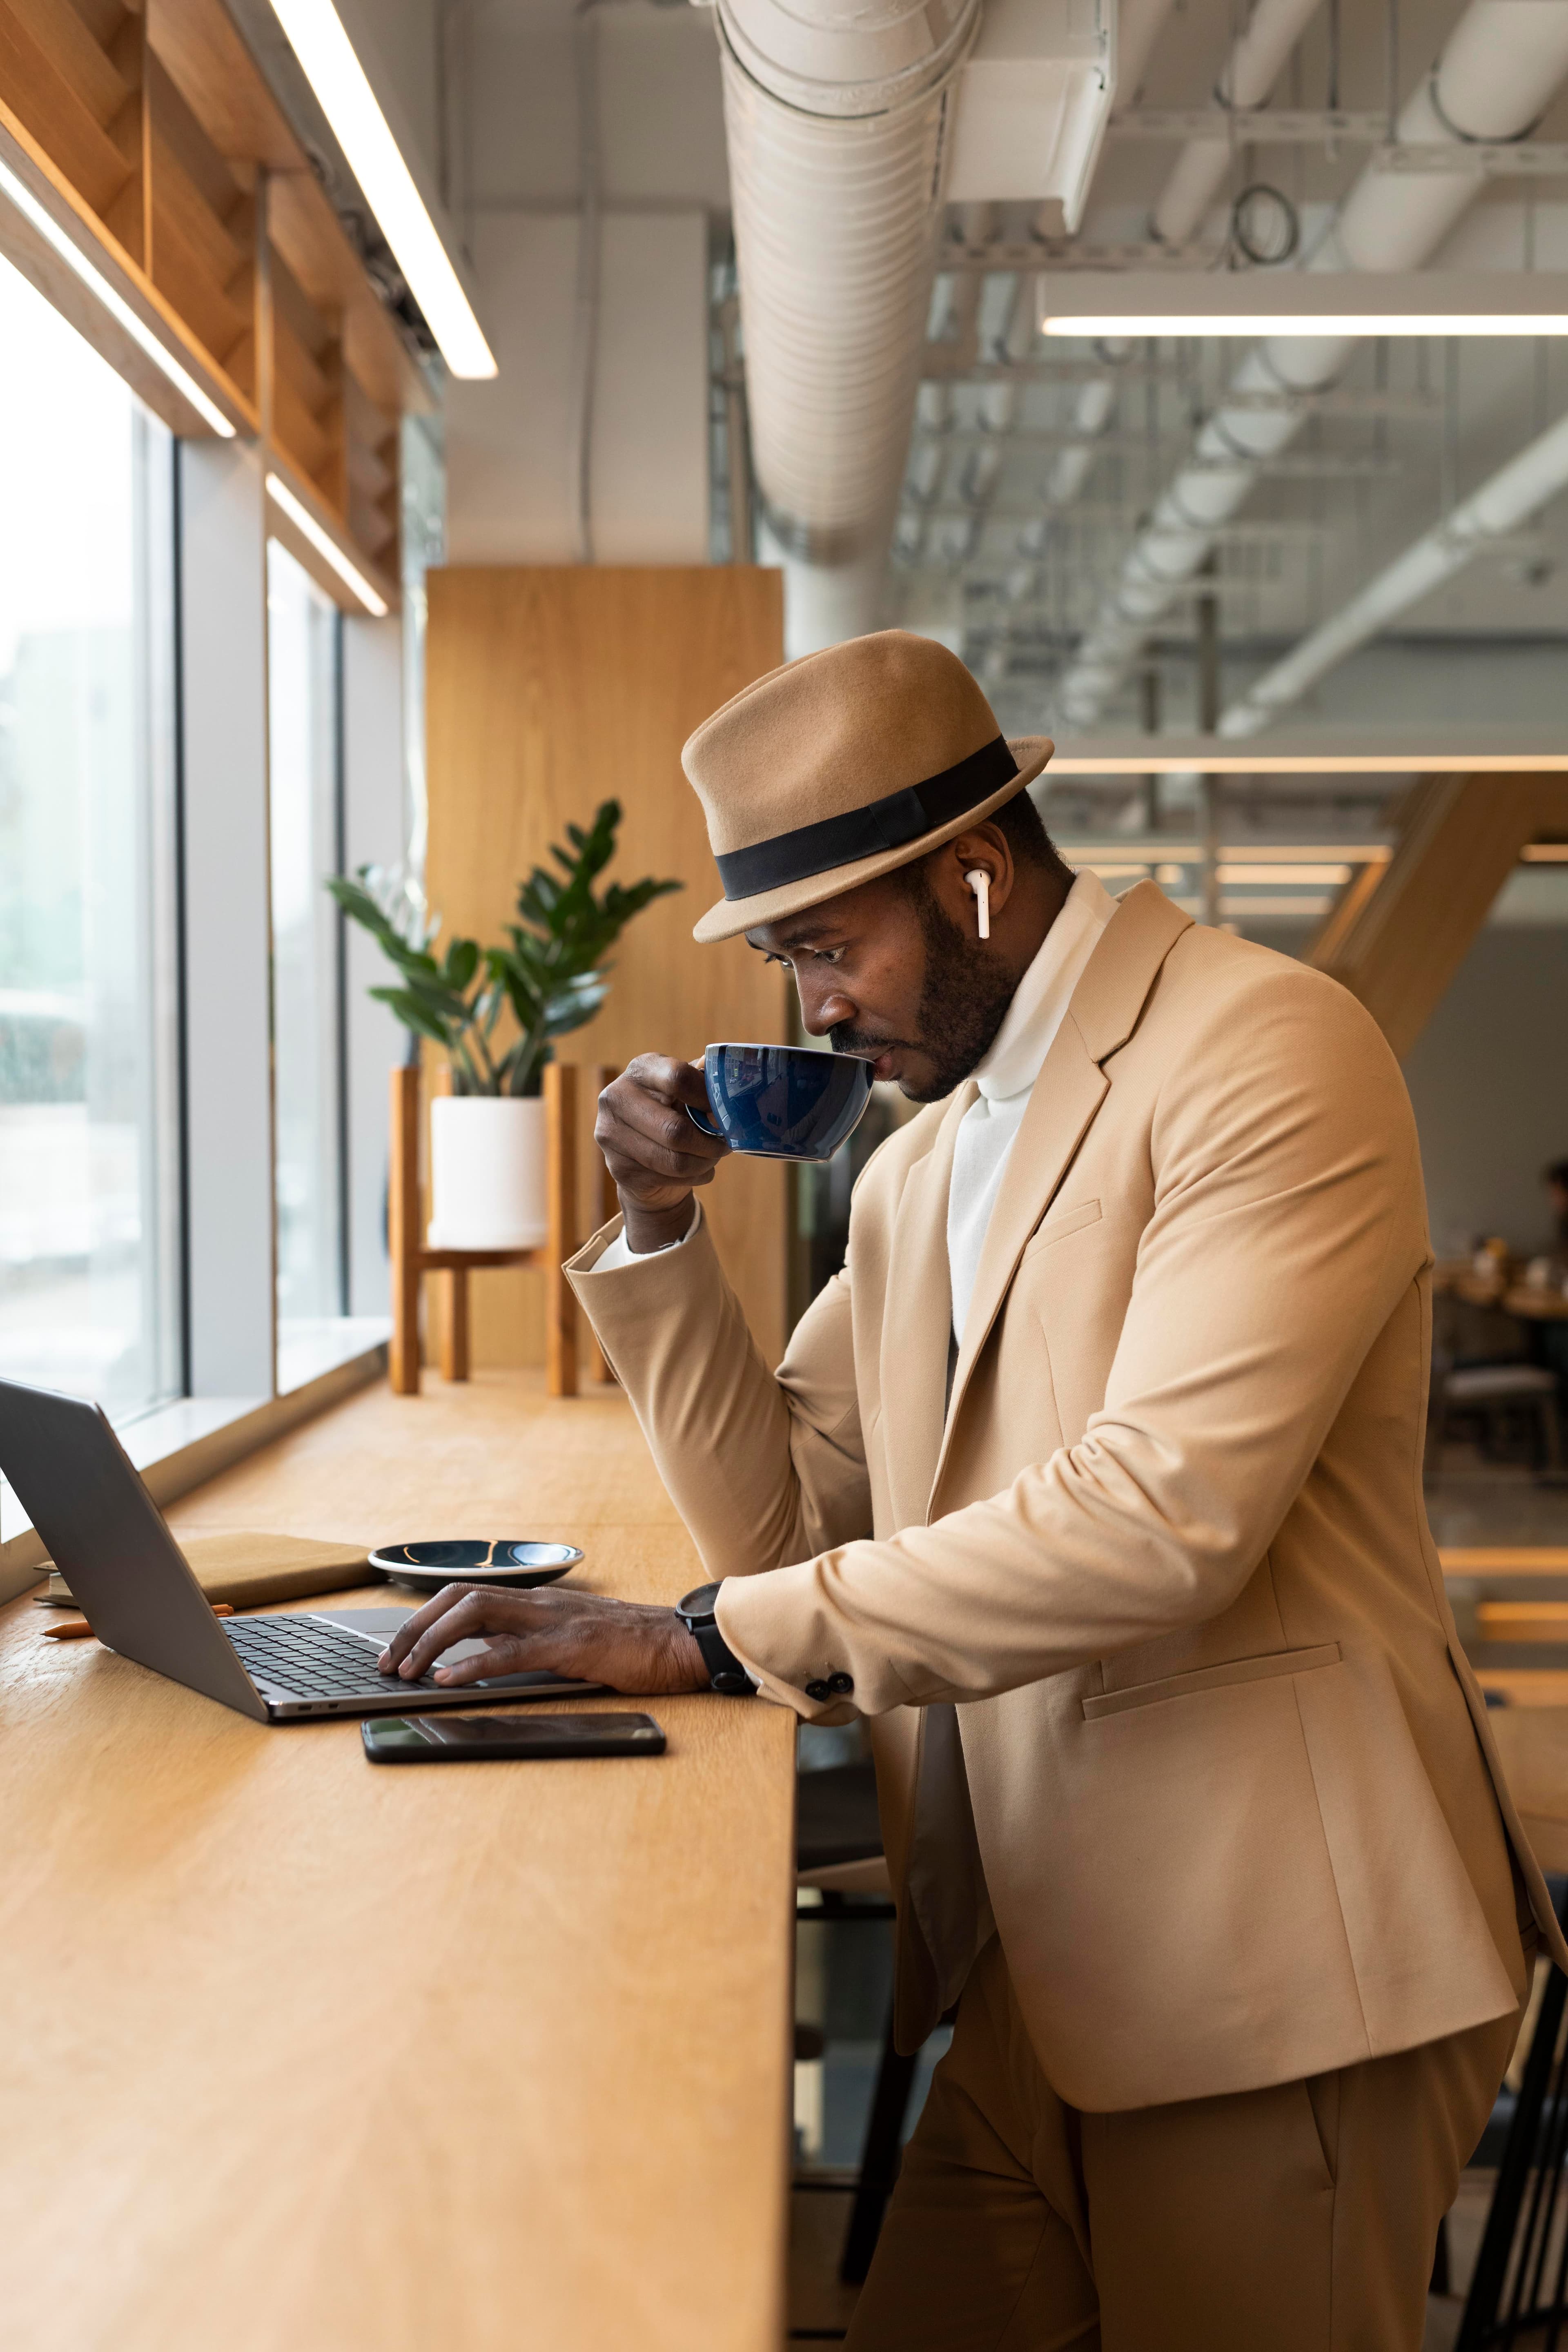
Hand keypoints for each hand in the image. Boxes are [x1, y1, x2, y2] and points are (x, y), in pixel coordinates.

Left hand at [377, 1581, 710, 1693]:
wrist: (681, 1644)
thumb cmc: (631, 1647)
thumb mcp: (570, 1640)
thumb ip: (530, 1642)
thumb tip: (485, 1658)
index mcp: (537, 1602)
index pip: (466, 1595)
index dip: (425, 1618)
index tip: (398, 1649)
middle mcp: (538, 1603)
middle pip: (458, 1597)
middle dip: (415, 1627)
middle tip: (388, 1661)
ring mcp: (553, 1620)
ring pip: (475, 1613)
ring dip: (431, 1641)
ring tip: (406, 1670)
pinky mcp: (569, 1645)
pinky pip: (510, 1651)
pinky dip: (471, 1664)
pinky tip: (447, 1679)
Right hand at [594, 1054, 728, 1251]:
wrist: (642, 1154)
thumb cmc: (673, 1114)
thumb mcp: (686, 1094)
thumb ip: (704, 1086)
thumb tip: (731, 1091)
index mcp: (641, 1069)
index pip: (678, 1078)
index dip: (708, 1099)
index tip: (724, 1113)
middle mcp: (617, 1097)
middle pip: (676, 1130)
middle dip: (710, 1144)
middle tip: (725, 1145)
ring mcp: (611, 1134)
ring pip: (674, 1161)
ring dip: (704, 1163)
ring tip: (713, 1157)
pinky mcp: (617, 1168)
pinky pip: (668, 1179)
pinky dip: (692, 1177)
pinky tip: (695, 1170)